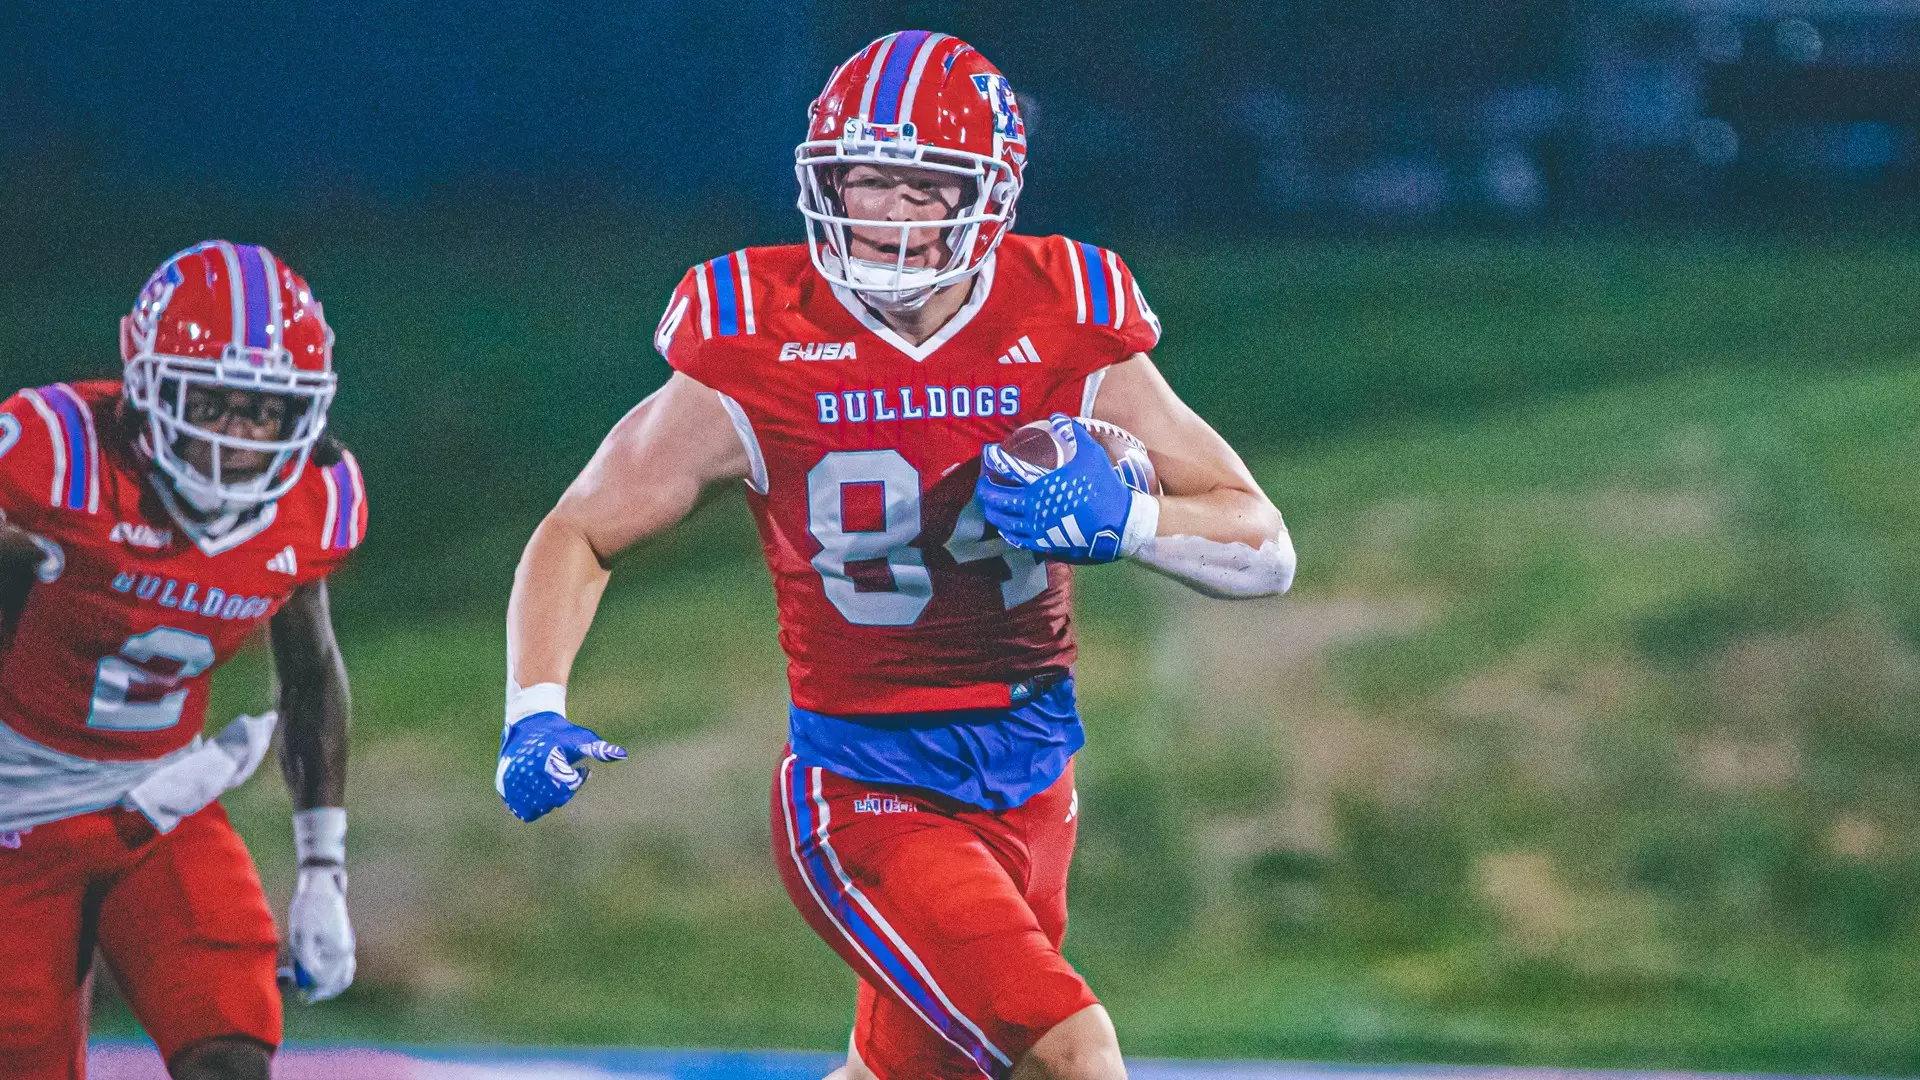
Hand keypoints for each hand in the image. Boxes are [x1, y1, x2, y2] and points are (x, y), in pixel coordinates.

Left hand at [283, 865, 354, 1002]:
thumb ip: (306, 960)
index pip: (329, 982)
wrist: (321, 886)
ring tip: (306, 981)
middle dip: (321, 990)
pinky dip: (329, 973)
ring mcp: (346, 945)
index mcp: (340, 951)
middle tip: (304, 995)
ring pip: (341, 974)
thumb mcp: (301, 935)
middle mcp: (347, 950)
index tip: (301, 996)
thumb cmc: (309, 909)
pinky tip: (311, 968)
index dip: (314, 992)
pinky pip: (340, 965)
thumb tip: (308, 981)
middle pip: (339, 981)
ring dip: (325, 982)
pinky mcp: (341, 941)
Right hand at [495, 711, 626, 821]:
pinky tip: (539, 790)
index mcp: (545, 760)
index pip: (567, 788)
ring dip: (548, 801)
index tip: (579, 768)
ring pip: (539, 808)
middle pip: (554, 800)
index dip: (577, 780)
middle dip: (563, 791)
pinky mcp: (504, 788)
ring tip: (551, 782)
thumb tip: (622, 755)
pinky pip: (523, 811)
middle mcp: (526, 772)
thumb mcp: (580, 738)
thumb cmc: (559, 733)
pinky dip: (533, 806)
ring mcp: (513, 781)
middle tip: (563, 775)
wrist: (528, 725)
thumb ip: (598, 749)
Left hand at [978, 414, 1147, 563]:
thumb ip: (1072, 433)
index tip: (988, 453)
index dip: (994, 459)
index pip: (1008, 468)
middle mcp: (1034, 506)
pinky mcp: (1044, 543)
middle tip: (982, 482)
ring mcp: (1037, 527)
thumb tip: (1059, 417)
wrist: (1117, 522)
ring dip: (992, 511)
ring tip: (989, 505)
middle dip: (985, 489)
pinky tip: (1006, 527)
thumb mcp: (1090, 453)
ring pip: (1003, 520)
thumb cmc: (1103, 486)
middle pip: (997, 498)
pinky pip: (1017, 539)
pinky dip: (1007, 531)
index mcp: (1042, 483)